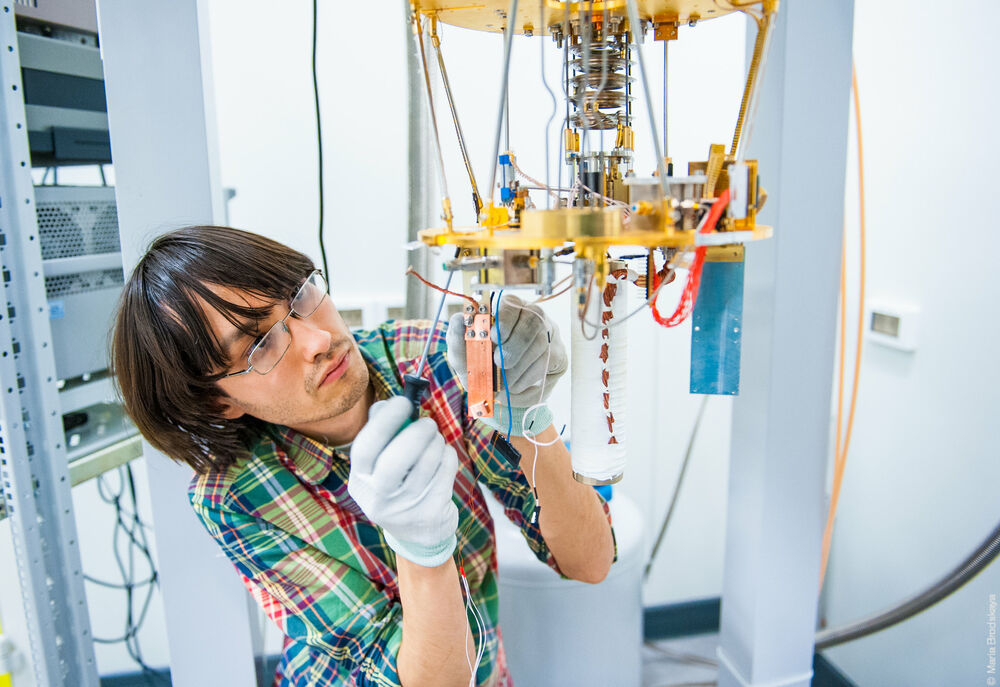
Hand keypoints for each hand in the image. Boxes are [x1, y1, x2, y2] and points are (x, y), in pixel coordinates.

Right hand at [347, 397, 458, 566]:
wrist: (418, 535)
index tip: (402, 402)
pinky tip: (443, 457)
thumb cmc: (398, 486)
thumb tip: (388, 404)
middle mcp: (378, 498)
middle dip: (416, 433)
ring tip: (435, 440)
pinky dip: (448, 456)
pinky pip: (445, 471)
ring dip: (435, 443)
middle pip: (396, 460)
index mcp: (360, 480)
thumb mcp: (380, 467)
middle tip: (428, 423)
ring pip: (426, 463)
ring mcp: (405, 509)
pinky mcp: (431, 512)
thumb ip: (381, 434)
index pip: (365, 448)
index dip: (384, 422)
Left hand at [446, 294, 566, 435]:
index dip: (504, 320)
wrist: (500, 392)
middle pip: (531, 322)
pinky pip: (548, 362)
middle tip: (499, 363)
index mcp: (505, 309)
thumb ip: (457, 338)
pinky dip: (528, 377)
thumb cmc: (480, 367)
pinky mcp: (558, 354)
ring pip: (541, 344)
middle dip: (514, 345)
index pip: (510, 304)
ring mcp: (548, 334)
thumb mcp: (463, 356)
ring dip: (519, 366)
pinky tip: (516, 385)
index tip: (492, 337)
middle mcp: (531, 316)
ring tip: (504, 382)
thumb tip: (459, 318)